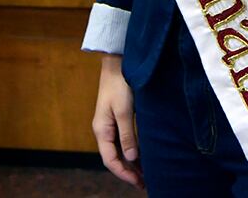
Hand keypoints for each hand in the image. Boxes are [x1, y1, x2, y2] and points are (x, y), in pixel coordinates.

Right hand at [92, 54, 142, 188]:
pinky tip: (143, 156)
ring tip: (146, 174)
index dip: (124, 173)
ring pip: (120, 150)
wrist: (117, 63)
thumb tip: (132, 158)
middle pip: (114, 158)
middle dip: (129, 172)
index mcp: (101, 130)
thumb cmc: (119, 84)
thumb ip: (128, 135)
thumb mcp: (124, 110)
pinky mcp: (118, 118)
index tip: (139, 182)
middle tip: (146, 183)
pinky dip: (133, 151)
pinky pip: (124, 141)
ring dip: (131, 163)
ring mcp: (110, 124)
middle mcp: (104, 130)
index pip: (110, 160)